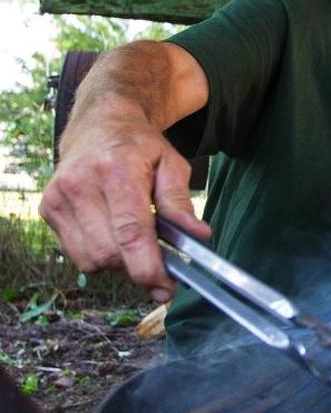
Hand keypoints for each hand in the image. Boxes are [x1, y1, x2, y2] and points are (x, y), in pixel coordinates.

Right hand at [38, 107, 210, 301]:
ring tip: (136, 244)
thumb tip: (199, 236)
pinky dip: (100, 256)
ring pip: (90, 259)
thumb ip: (181, 202)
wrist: (100, 123)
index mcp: (116, 170)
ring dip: (119, 264)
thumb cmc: (140, 146)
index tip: (165, 288)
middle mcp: (81, 183)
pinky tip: (114, 237)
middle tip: (161, 268)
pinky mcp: (48, 209)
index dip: (148, 267)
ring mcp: (59, 197)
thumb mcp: (172, 164)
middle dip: (137, 269)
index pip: (130, 232)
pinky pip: (76, 254)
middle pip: (109, 252)